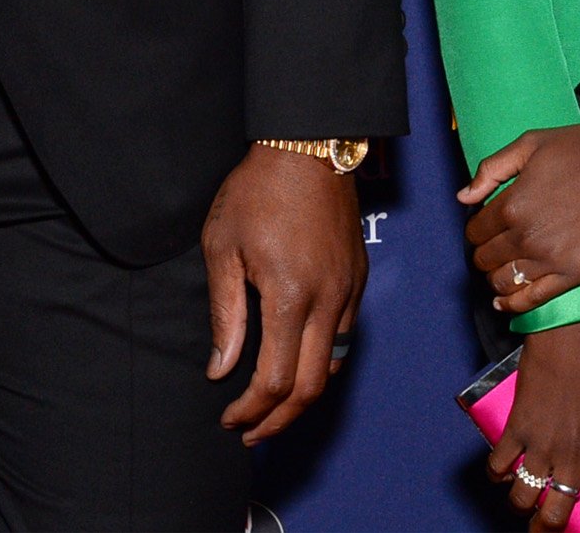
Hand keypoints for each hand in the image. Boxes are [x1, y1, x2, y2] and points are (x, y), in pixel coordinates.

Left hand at [202, 145, 366, 443]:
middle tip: (251, 432)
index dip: (251, 410)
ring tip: (272, 409)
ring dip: (303, 396)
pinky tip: (297, 364)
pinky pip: (344, 337)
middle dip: (280, 420)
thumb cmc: (258, 190)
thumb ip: (226, 314)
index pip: (275, 380)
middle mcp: (327, 301)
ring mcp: (348, 291)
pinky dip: (321, 365)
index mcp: (290, 296)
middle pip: (311, 387)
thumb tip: (221, 368)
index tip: (230, 418)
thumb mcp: (223, 247)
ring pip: (333, 367)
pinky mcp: (358, 278)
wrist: (310, 146)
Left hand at [462, 124, 579, 317]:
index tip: (484, 228)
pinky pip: (532, 299)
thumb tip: (463, 197)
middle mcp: (526, 236)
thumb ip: (491, 170)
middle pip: (486, 258)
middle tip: (493, 248)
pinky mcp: (573, 274)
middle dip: (484, 253)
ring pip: (503, 281)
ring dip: (496, 277)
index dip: (476, 230)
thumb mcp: (530, 144)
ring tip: (500, 271)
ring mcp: (549, 258)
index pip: (475, 231)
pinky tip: (505, 302)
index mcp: (512, 205)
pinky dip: (513, 304)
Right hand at [489, 317, 579, 530]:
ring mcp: (542, 444)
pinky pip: (497, 466)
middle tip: (550, 526)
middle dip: (550, 529)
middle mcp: (576, 456)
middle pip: (557, 516)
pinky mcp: (517, 427)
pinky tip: (503, 470)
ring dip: (524, 504)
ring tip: (528, 499)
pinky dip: (497, 474)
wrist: (570, 322)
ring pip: (524, 499)